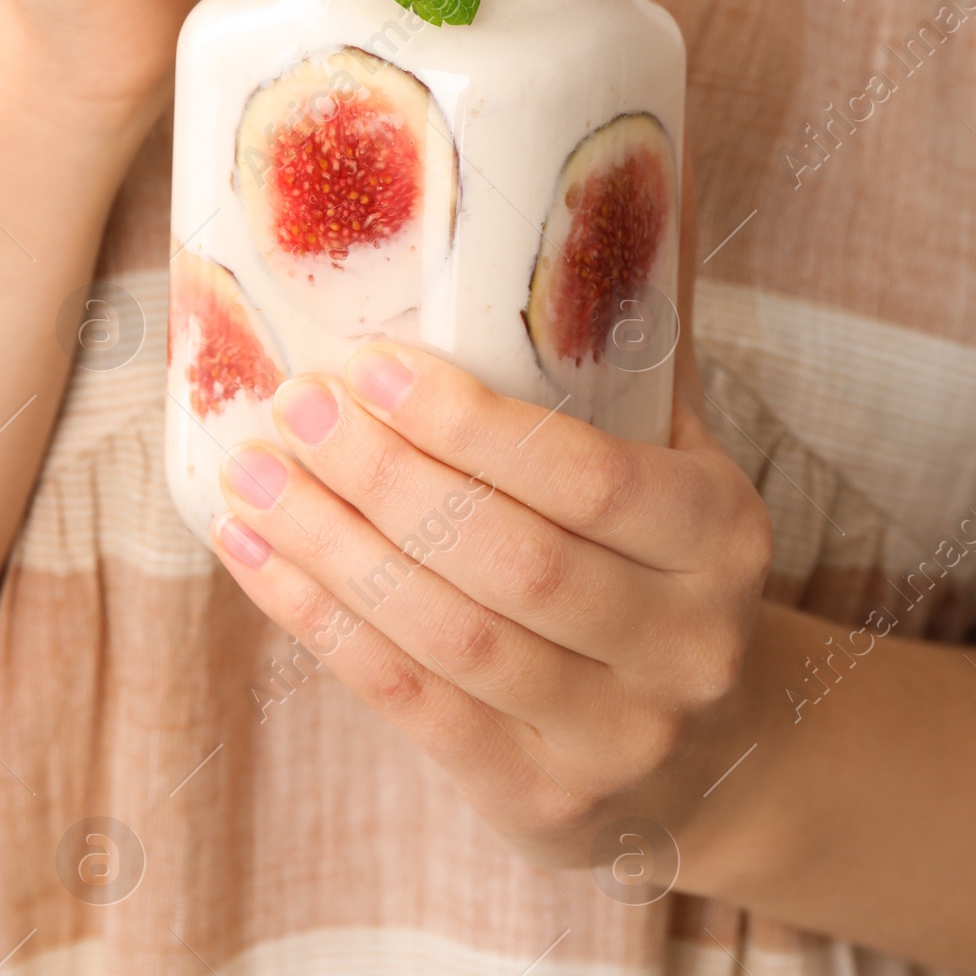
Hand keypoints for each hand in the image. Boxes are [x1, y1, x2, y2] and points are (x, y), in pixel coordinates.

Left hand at [211, 343, 773, 873]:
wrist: (717, 757)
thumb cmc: (659, 566)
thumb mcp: (682, 462)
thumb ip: (634, 347)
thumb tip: (614, 175)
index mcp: (721, 538)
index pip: (591, 478)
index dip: (474, 425)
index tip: (376, 364)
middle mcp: (681, 644)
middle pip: (510, 559)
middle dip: (385, 478)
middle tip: (295, 405)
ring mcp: (615, 736)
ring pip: (448, 635)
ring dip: (333, 548)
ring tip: (253, 473)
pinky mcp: (541, 800)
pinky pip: (411, 702)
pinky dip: (322, 624)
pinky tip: (258, 556)